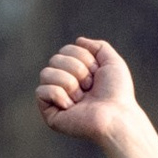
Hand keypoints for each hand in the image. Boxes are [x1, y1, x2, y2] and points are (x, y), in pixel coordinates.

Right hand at [34, 35, 157, 157]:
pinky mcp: (50, 114)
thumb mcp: (113, 62)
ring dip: (68, 82)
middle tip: (90, 87)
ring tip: (81, 98)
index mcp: (78, 73)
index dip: (84, 58)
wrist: (116, 117)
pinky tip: (71, 107)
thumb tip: (79, 40)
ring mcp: (57, 100)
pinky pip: (40, 91)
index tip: (98, 74)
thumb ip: (99, 47)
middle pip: (55, 59)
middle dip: (76, 70)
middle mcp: (66, 85)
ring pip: (45, 73)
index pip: (66, 50)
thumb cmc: (118, 93)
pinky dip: (57, 95)